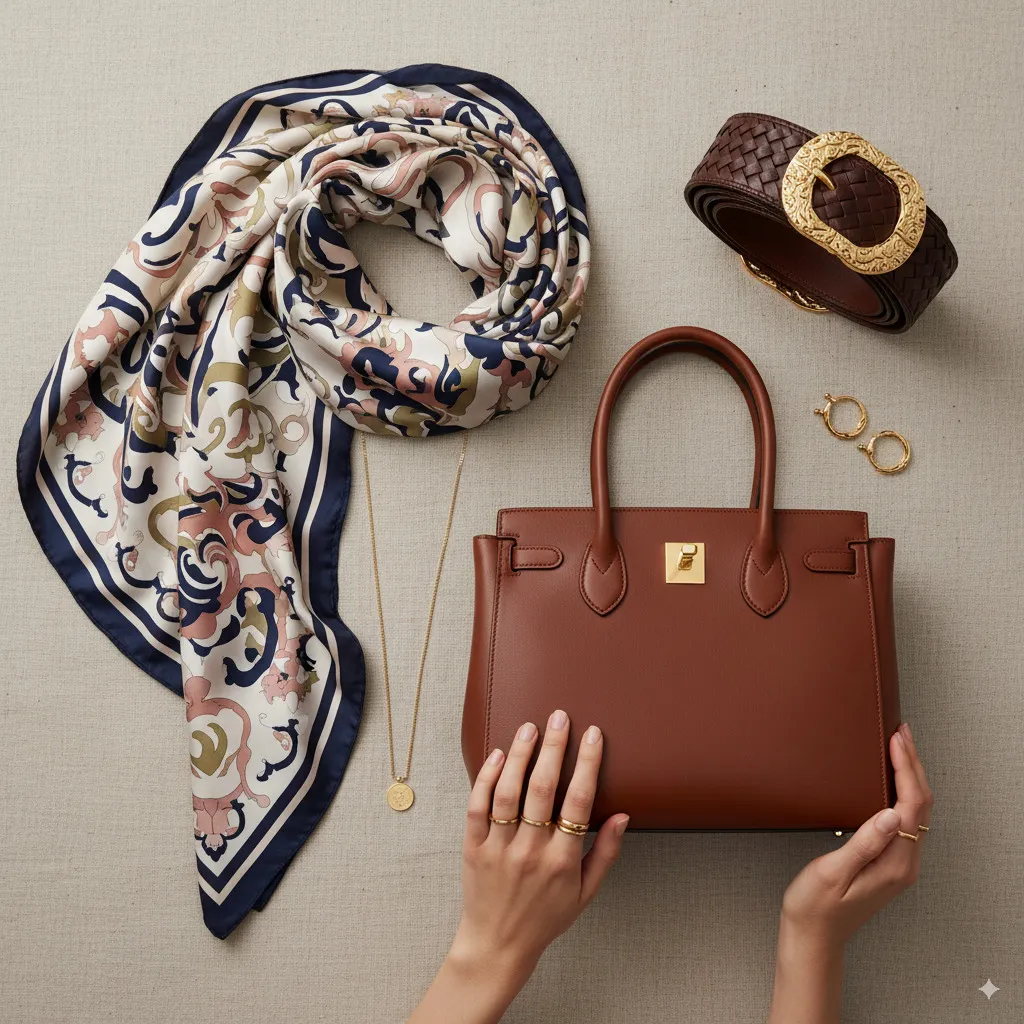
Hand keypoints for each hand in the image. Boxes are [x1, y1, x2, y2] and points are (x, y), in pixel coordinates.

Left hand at [409, 711, 628, 1023]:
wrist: (498, 945)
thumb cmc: (546, 917)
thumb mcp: (586, 893)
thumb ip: (606, 853)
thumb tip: (623, 814)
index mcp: (562, 861)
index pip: (578, 802)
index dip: (587, 764)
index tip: (593, 735)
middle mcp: (530, 851)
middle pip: (542, 789)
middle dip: (553, 747)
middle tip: (559, 717)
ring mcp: (498, 848)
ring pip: (507, 792)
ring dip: (519, 755)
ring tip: (529, 727)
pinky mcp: (472, 848)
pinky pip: (477, 807)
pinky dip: (486, 778)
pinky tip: (498, 755)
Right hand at [781, 722, 932, 947]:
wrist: (813, 937)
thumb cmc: (815, 906)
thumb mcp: (832, 871)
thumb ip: (864, 843)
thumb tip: (890, 813)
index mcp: (894, 863)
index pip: (911, 806)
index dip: (906, 769)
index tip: (896, 740)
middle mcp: (904, 863)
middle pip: (920, 806)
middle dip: (913, 765)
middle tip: (901, 733)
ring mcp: (899, 865)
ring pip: (916, 812)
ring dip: (910, 777)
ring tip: (899, 748)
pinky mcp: (889, 864)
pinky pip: (905, 821)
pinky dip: (903, 793)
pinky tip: (891, 782)